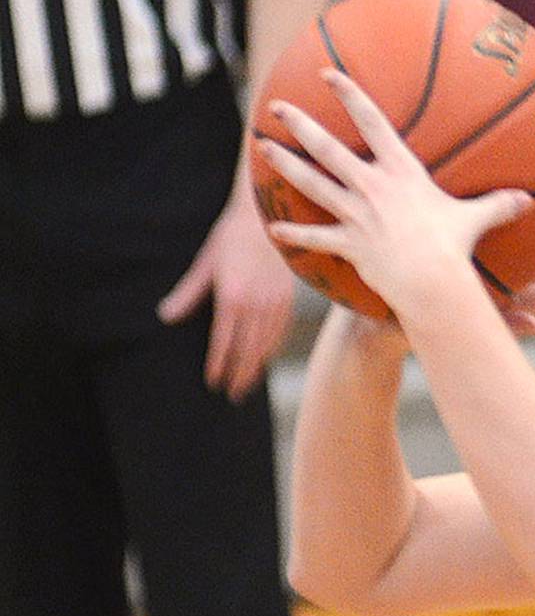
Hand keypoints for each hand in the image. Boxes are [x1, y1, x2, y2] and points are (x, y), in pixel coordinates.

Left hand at [158, 187, 294, 399]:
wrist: (265, 219)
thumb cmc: (230, 238)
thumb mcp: (205, 264)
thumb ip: (188, 294)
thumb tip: (165, 316)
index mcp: (232, 298)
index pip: (223, 342)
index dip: (218, 365)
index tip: (212, 382)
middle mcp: (255, 306)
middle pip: (247, 351)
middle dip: (238, 376)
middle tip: (231, 395)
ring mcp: (274, 305)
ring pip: (265, 347)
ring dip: (255, 369)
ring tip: (247, 386)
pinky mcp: (287, 302)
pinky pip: (279, 335)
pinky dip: (271, 352)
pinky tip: (264, 361)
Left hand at [257, 70, 534, 320]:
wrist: (430, 280)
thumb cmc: (453, 249)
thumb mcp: (476, 222)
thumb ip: (497, 206)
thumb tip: (527, 201)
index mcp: (399, 171)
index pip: (369, 121)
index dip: (348, 94)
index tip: (328, 74)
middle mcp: (370, 186)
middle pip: (327, 147)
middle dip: (299, 124)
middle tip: (276, 107)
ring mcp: (355, 214)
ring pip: (311, 184)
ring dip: (285, 165)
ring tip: (263, 149)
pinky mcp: (348, 245)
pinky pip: (315, 239)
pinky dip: (295, 236)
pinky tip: (273, 230)